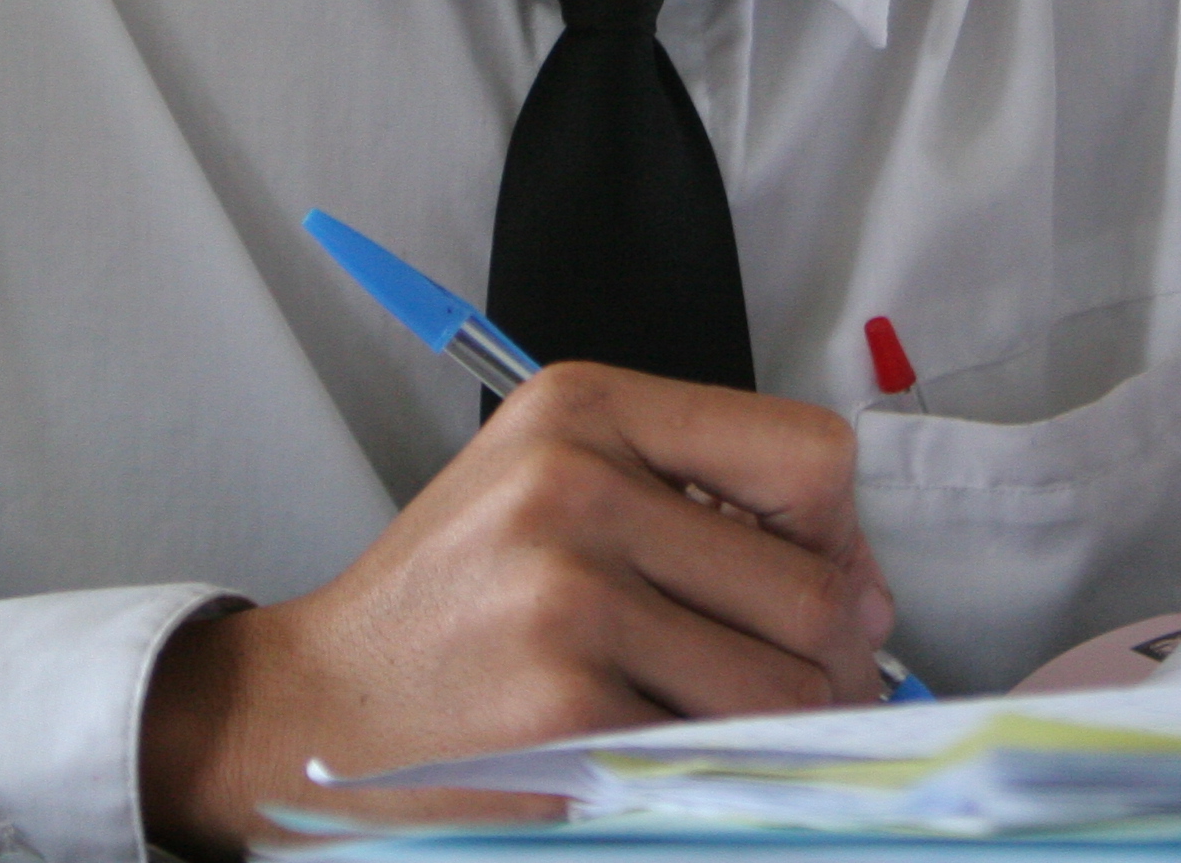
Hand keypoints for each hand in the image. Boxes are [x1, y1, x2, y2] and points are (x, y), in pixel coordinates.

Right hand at [140, 362, 895, 858]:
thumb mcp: (551, 485)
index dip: (837, 537)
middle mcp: (575, 484)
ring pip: (784, 687)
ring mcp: (567, 598)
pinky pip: (718, 755)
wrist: (312, 706)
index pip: (810, 456)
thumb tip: (868, 595)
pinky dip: (723, 773)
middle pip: (815, 587)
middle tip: (794, 689)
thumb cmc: (453, 603)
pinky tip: (674, 761)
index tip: (813, 584)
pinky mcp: (564, 709)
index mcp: (583, 406)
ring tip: (734, 729)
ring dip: (788, 730)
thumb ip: (698, 503)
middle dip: (830, 661)